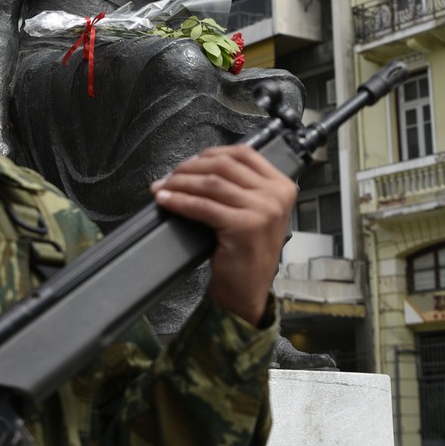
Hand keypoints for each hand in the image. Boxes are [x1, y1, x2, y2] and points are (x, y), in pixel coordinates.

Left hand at [151, 145, 295, 324]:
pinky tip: (166, 201)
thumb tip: (199, 167)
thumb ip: (241, 187)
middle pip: (224, 165)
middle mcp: (276, 195)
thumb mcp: (256, 213)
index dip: (211, 153)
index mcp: (282, 186)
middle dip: (189, 168)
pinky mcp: (243, 226)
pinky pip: (202, 206)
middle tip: (169, 177)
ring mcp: (262, 210)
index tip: (190, 162)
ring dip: (180, 183)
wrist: (248, 292)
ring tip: (162, 188)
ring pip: (210, 183)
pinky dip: (179, 201)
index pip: (243, 153)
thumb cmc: (247, 254)